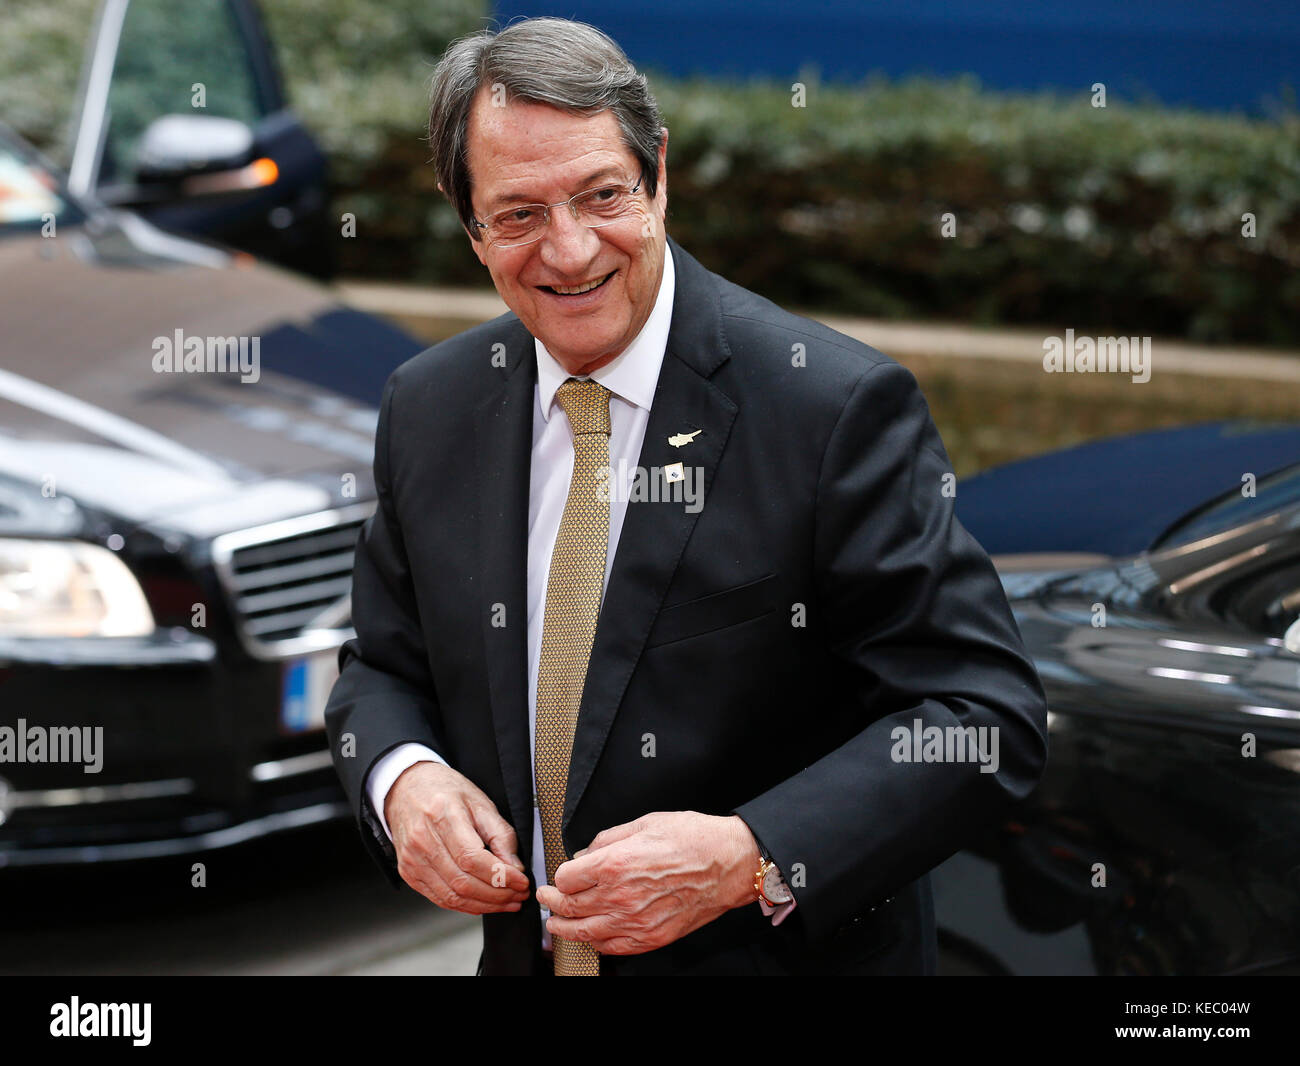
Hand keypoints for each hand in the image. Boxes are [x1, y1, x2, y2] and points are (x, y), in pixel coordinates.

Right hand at [385, 760, 530, 914]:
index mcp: (442, 815)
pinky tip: (482, 902)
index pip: (472, 858)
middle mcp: (423, 840)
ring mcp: (412, 859)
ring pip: (452, 896)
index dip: (500, 876)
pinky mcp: (409, 873)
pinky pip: (439, 898)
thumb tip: (514, 867)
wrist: (407, 789)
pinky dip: (464, 906)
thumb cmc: (444, 791)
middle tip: (518, 894)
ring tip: (506, 902)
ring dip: (484, 904)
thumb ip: (500, 834)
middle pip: (462, 882)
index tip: (521, 882)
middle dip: (497, 895)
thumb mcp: (480, 802)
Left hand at [536, 812, 759, 954]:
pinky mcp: (650, 937)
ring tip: (556, 923)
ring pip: (584, 932)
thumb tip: (585, 854)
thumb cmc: (693, 839)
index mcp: (615, 863)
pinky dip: (595, 943)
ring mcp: (635, 921)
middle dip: (553, 901)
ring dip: (564, 928)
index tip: (561, 874)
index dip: (560, 874)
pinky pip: (612, 947)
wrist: (729, 863)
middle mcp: (620, 896)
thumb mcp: (644, 823)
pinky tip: (591, 936)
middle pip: (569, 906)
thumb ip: (607, 839)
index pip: (566, 877)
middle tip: (547, 898)